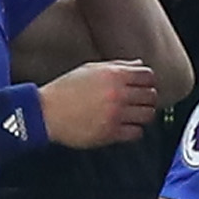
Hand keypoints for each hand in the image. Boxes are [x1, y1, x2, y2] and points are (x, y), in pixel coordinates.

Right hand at [37, 59, 160, 148]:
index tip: (142, 85)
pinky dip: (134, 130)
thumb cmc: (65, 89)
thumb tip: (139, 65)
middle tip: (139, 101)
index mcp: (114, 75)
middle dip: (147, 97)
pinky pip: (136, 132)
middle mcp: (118, 94)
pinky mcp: (110, 133)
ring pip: (147, 114)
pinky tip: (125, 126)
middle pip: (151, 95)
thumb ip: (117, 66)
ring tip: (133, 114)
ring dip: (143, 114)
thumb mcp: (90, 69)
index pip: (148, 76)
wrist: (47, 112)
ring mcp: (115, 115)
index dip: (147, 81)